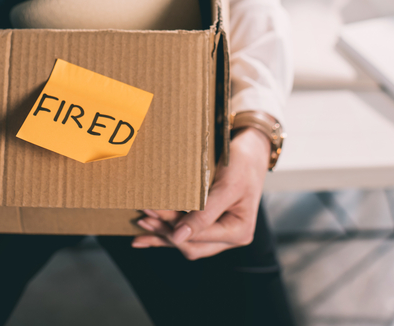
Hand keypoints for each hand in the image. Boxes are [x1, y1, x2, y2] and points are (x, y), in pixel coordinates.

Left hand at [132, 127, 270, 259]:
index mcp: (239, 232)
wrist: (251, 149)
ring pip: (186, 242)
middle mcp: (229, 237)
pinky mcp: (210, 224)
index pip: (198, 236)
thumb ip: (205, 214)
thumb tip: (179, 237)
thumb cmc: (243, 164)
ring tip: (142, 224)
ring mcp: (219, 233)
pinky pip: (186, 234)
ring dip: (163, 234)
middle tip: (143, 216)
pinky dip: (166, 234)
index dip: (172, 226)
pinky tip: (147, 237)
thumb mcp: (227, 186)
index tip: (151, 211)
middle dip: (165, 232)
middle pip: (190, 245)